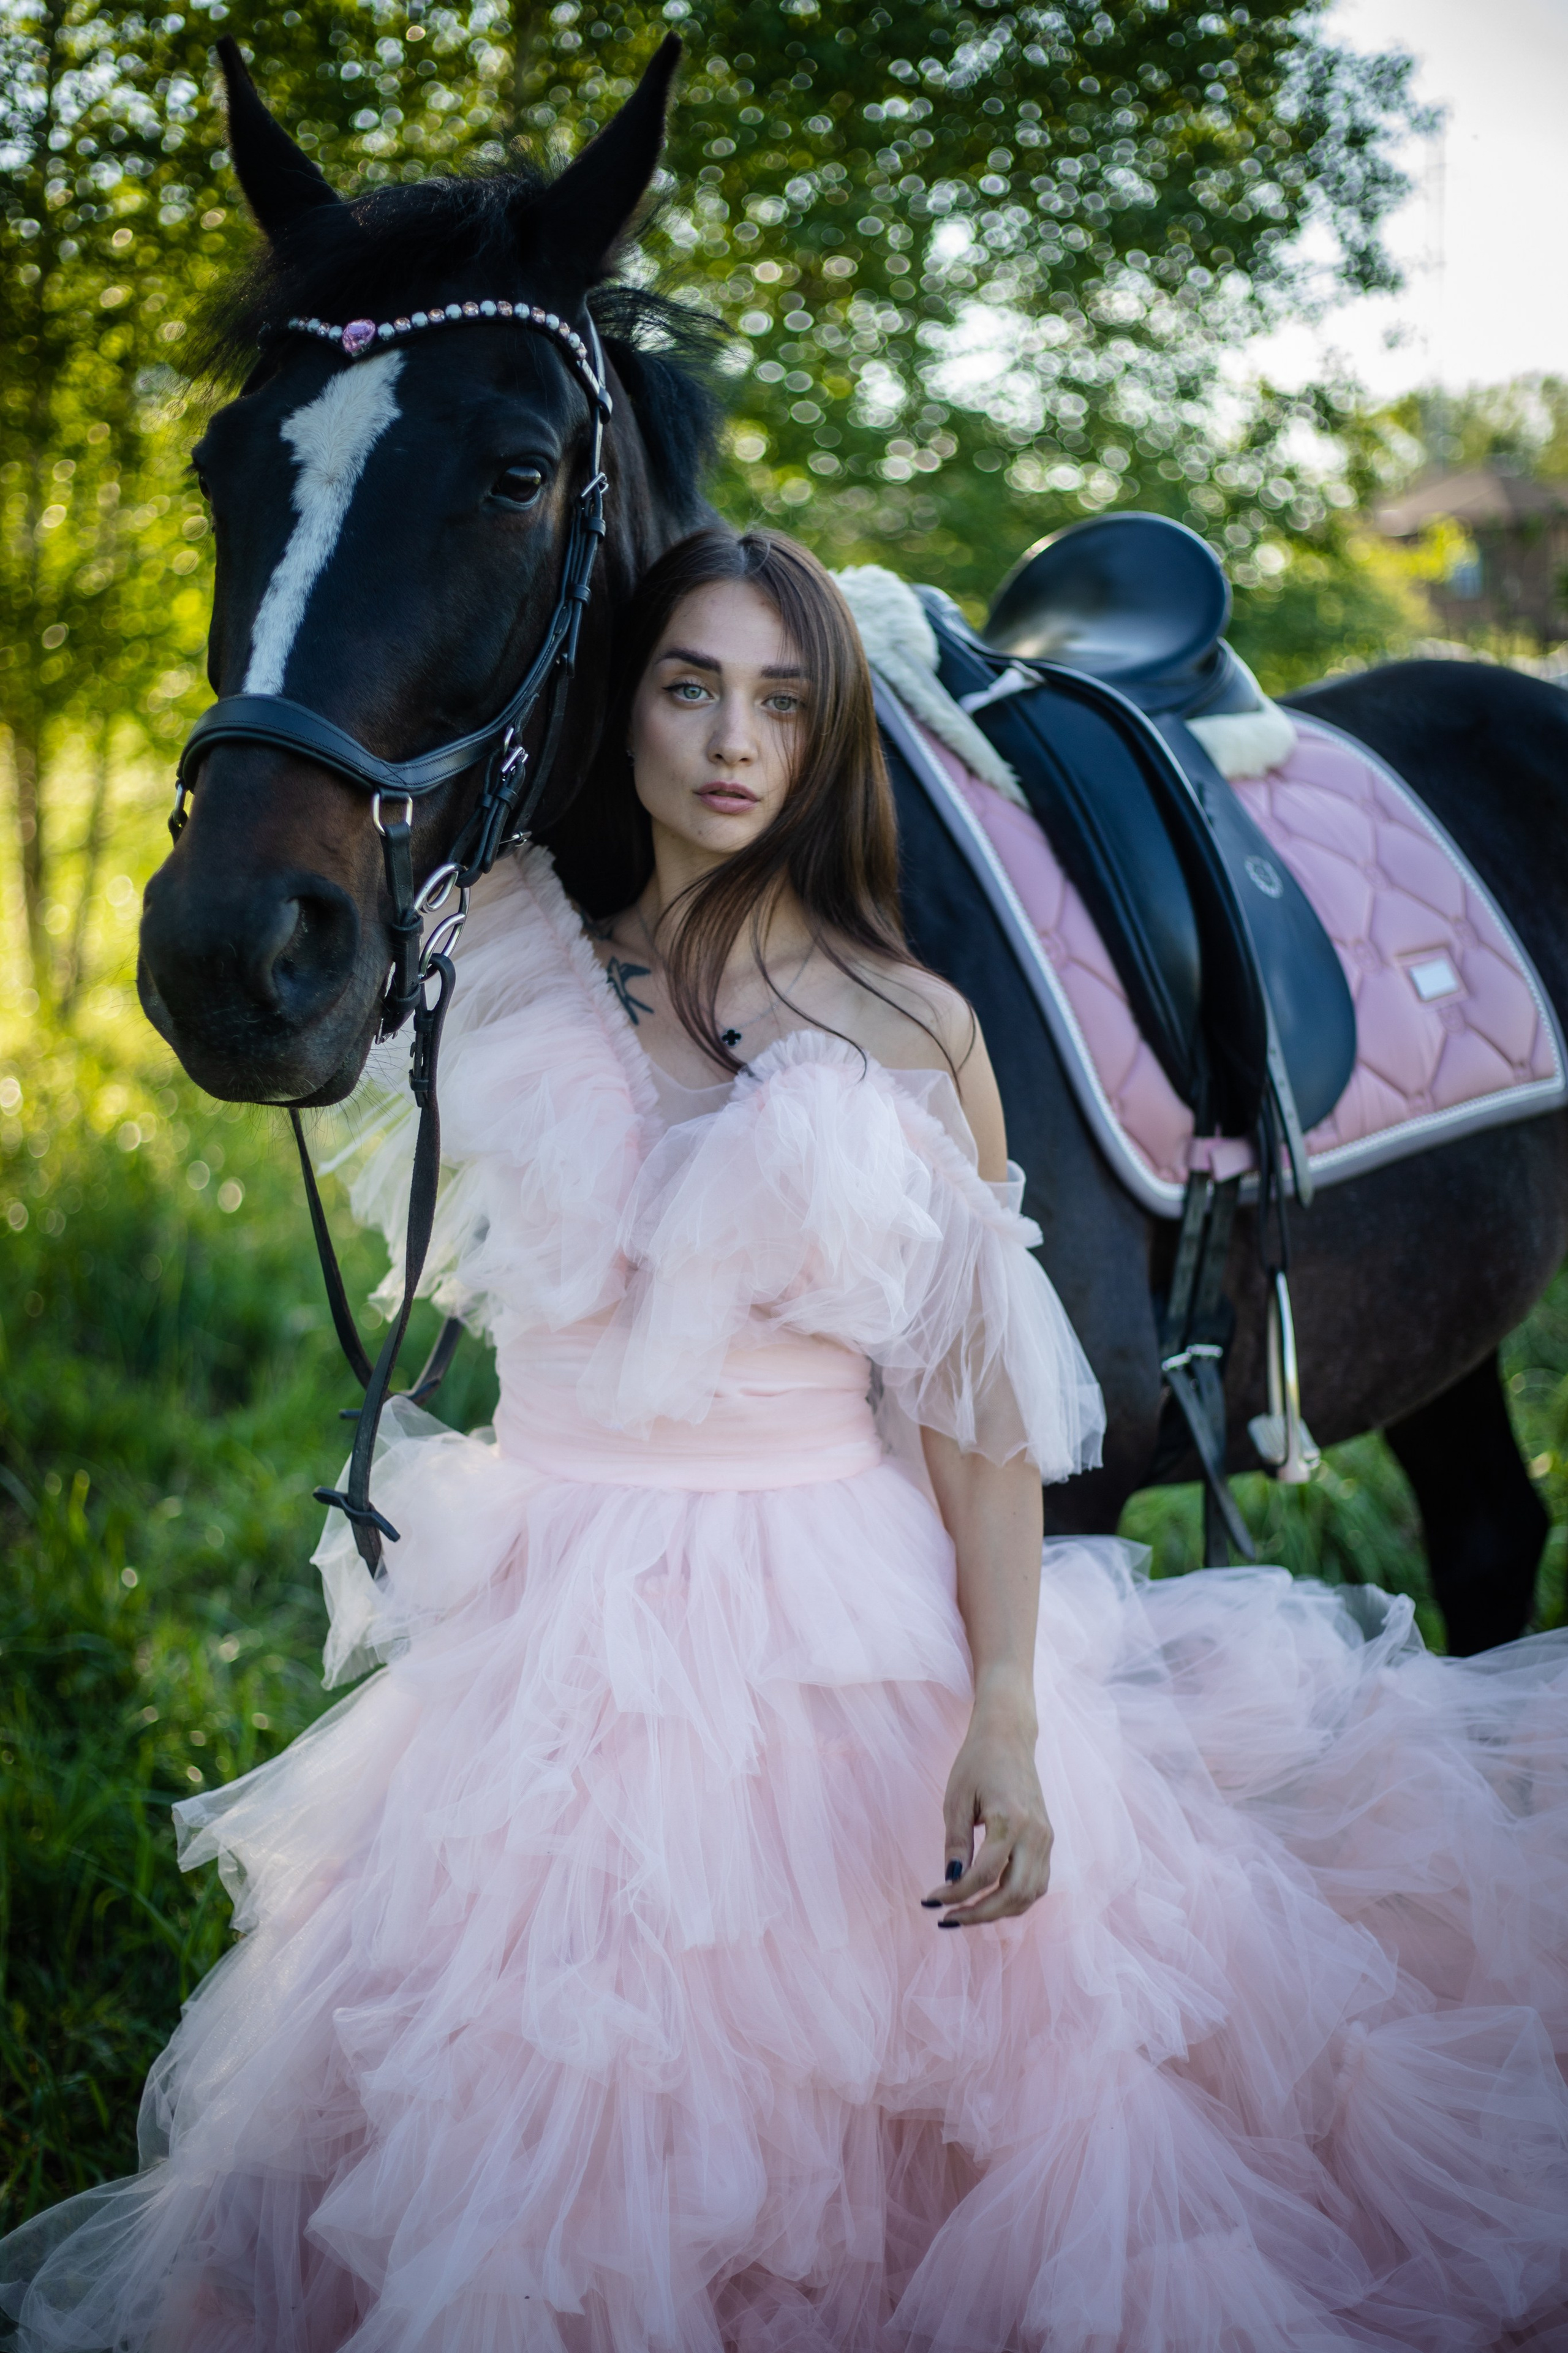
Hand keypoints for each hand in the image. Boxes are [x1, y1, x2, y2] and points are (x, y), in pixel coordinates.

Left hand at [924, 1685, 1052, 1926]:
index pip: (984, 1876)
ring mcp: (1046, 1838)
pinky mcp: (1048, 1839)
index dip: (956, 1895)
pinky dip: (1015, 1899)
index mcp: (1010, 1820)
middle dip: (979, 1915)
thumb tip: (951, 1882)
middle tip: (949, 1920)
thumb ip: (956, 1844)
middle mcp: (1035, 1834)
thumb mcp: (956, 1800)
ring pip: (1030, 1895)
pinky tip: (990, 1900)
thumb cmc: (977, 1763)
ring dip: (999, 1912)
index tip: (931, 1901)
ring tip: (967, 1914)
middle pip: (1013, 1895)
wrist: (1009, 1736)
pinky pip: (1037, 1883)